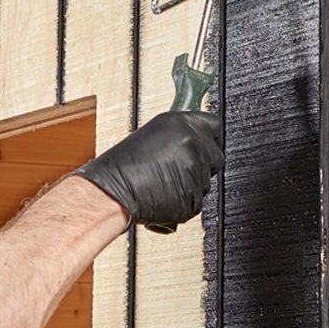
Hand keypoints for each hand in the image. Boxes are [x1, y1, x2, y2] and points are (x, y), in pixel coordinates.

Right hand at [73, 111, 223, 232]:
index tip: (207, 144)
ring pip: (205, 182)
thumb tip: (195, 141)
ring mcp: (195, 170)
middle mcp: (192, 143)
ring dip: (190, 186)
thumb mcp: (154, 136)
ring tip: (163, 184)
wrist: (112, 190)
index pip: (215, 126)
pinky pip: (196, 202)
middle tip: (178, 170)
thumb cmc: (124, 165)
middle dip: (203, 166)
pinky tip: (163, 197)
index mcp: (182, 123)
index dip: (211, 138)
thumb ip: (180, 137)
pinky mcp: (194, 196)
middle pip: (215, 157)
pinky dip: (183, 204)